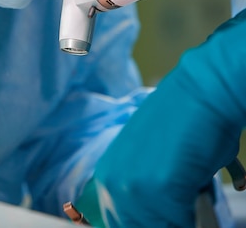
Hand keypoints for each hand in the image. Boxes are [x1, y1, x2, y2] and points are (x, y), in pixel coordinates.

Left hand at [76, 10, 245, 226]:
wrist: (201, 92)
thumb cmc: (182, 122)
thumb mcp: (146, 160)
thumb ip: (140, 193)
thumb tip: (150, 216)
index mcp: (106, 176)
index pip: (116, 222)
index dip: (141, 221)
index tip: (159, 217)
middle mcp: (112, 184)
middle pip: (132, 227)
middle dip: (162, 222)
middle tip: (178, 214)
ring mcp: (133, 189)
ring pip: (157, 227)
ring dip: (176, 221)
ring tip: (189, 207)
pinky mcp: (161, 191)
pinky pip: (179, 225)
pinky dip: (193, 222)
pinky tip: (197, 203)